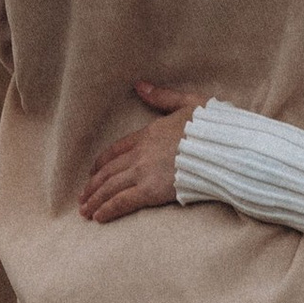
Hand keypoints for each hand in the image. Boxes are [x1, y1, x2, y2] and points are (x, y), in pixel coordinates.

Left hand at [80, 82, 203, 222]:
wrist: (221, 148)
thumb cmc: (211, 127)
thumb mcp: (188, 103)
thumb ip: (162, 96)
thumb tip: (140, 85)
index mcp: (148, 133)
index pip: (116, 149)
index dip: (102, 162)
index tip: (93, 172)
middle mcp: (140, 154)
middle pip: (108, 171)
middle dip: (92, 185)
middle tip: (83, 197)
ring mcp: (143, 172)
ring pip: (110, 187)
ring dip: (95, 200)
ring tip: (85, 211)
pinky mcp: (150, 191)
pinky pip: (122, 202)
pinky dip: (107, 210)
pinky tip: (98, 217)